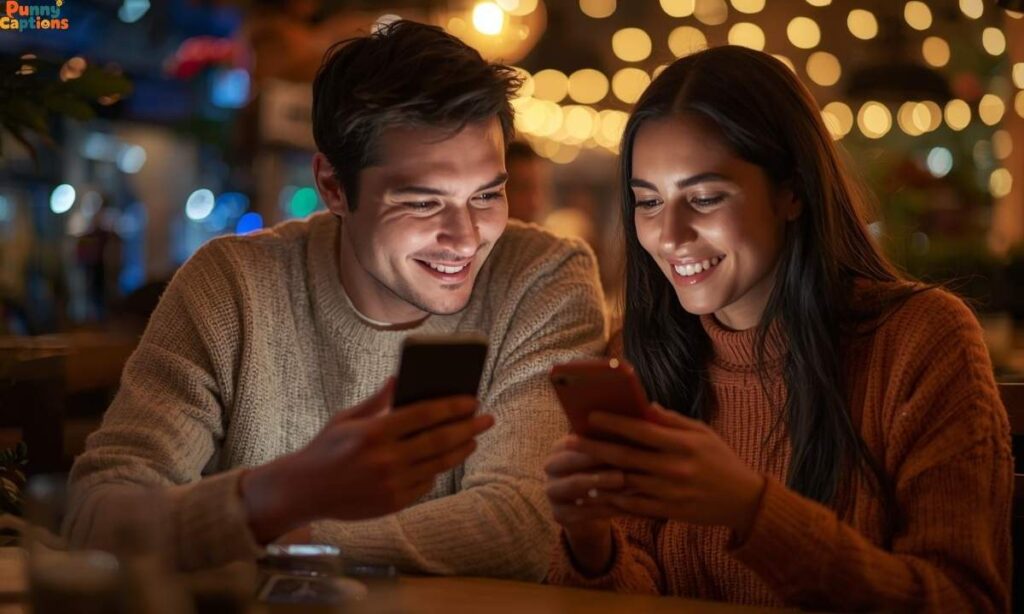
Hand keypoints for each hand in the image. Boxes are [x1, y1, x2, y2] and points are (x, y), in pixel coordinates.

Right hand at [242, 378, 492, 542]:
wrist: (303, 491)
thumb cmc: (325, 449)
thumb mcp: (346, 419)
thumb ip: (377, 401)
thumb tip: (400, 378)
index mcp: (373, 433)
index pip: (423, 415)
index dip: (452, 406)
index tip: (472, 399)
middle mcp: (384, 460)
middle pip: (438, 440)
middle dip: (468, 427)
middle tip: (487, 418)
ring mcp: (390, 484)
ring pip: (438, 465)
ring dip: (461, 449)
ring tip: (473, 438)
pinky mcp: (392, 504)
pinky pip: (425, 484)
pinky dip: (437, 470)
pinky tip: (445, 459)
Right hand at [543, 436, 624, 574]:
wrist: (591, 505)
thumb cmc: (604, 470)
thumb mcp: (605, 454)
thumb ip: (611, 439)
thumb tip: (637, 419)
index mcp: (559, 447)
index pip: (571, 441)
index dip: (593, 443)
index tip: (617, 443)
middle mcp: (550, 467)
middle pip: (569, 463)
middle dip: (595, 463)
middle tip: (620, 469)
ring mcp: (552, 491)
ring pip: (574, 487)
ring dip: (599, 485)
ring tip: (622, 483)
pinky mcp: (558, 514)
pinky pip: (580, 512)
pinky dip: (603, 509)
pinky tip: (624, 506)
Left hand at [567, 404, 764, 540]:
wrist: (742, 500)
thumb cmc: (719, 459)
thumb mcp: (702, 432)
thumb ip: (671, 420)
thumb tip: (642, 405)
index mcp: (683, 444)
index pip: (641, 431)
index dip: (614, 423)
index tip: (591, 415)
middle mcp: (675, 469)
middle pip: (625, 457)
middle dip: (594, 447)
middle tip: (569, 440)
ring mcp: (670, 493)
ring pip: (625, 483)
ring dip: (597, 474)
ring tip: (575, 465)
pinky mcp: (668, 512)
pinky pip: (634, 506)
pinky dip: (613, 499)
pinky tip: (594, 490)